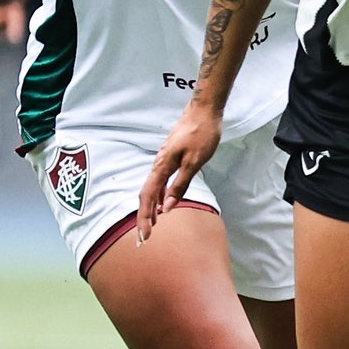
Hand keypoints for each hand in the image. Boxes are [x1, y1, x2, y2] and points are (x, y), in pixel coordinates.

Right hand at [137, 101, 223, 240]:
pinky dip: (158, 195)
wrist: (204, 110)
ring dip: (150, 207)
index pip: (147, 197)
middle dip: (144, 217)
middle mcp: (158, 164)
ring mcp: (163, 160)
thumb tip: (166, 207)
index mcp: (162, 166)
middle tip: (144, 238)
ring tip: (151, 225)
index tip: (144, 235)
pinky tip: (162, 202)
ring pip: (152, 188)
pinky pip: (159, 181)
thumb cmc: (202, 134)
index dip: (144, 217)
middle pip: (146, 195)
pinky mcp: (170, 157)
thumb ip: (180, 185)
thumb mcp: (194, 162)